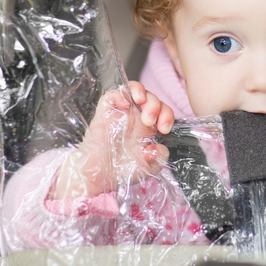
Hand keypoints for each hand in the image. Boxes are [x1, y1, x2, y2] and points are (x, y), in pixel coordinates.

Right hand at [50, 81, 173, 199]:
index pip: (164, 111)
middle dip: (156, 106)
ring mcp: (122, 111)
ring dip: (142, 93)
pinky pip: (114, 94)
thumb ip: (158, 158)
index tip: (164, 130)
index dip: (167, 116)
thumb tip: (158, 148)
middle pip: (153, 98)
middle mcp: (138, 116)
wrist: (98, 176)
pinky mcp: (106, 110)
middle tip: (150, 122)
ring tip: (142, 102)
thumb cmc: (123, 169)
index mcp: (150, 127)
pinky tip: (124, 103)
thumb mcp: (148, 168)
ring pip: (136, 90)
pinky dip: (121, 93)